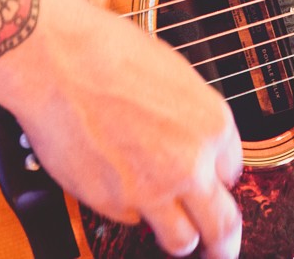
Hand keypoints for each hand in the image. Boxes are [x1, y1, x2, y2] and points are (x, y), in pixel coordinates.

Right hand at [0, 0, 243, 258]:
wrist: (60, 61)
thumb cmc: (110, 54)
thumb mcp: (175, 75)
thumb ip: (192, 120)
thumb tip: (193, 141)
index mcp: (213, 124)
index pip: (233, 171)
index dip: (217, 177)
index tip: (210, 182)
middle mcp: (191, 163)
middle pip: (223, 224)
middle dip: (224, 242)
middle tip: (221, 249)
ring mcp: (153, 189)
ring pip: (181, 240)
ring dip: (180, 238)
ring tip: (175, 237)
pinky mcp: (114, 203)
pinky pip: (132, 220)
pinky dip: (129, 211)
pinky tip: (117, 185)